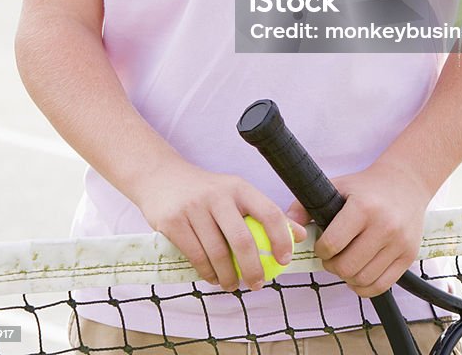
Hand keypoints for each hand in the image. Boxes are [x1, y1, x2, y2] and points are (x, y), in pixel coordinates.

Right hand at [136, 159, 306, 291]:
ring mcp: (194, 208)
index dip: (281, 238)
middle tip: (258, 285)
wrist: (161, 177)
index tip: (284, 260)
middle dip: (253, 269)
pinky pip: (196, 256)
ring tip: (233, 286)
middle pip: (242, 240)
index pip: (268, 212)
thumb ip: (265, 213)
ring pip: (217, 254)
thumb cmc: (206, 191)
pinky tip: (213, 278)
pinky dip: (208, 273)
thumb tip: (300, 236)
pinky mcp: (174, 222)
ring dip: (228, 277)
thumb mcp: (236, 192)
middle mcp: (218, 195)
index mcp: (239, 187)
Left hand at [286, 159, 429, 297]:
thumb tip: (288, 225)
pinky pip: (381, 286)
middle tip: (331, 257)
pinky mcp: (409, 255)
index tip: (321, 245)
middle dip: (332, 266)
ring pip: (363, 279)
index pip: (332, 244)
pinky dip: (365, 287)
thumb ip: (307, 205)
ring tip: (345, 264)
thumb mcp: (338, 186)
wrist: (406, 182)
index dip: (320, 250)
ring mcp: (398, 242)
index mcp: (363, 207)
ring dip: (347, 277)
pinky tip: (358, 274)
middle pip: (346, 266)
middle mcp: (383, 225)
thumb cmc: (366, 187)